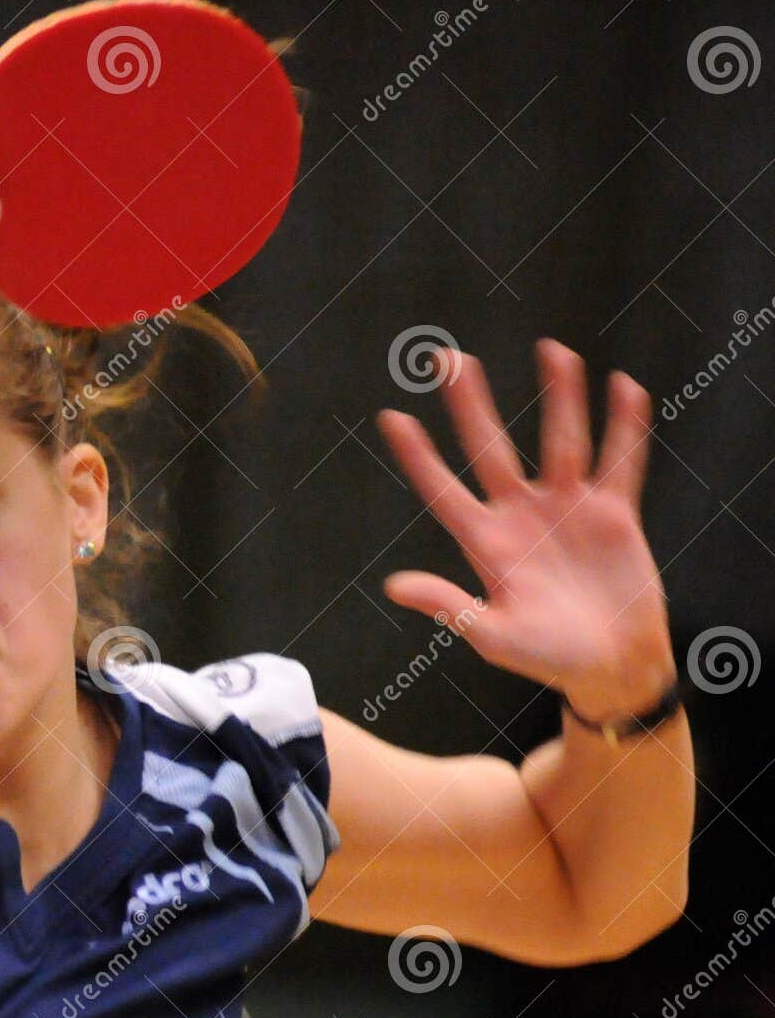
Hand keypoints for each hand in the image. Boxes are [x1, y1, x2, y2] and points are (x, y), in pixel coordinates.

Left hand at [376, 339, 675, 719]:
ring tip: (551, 350)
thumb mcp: (492, 635)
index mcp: (485, 544)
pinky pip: (620, 461)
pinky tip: (623, 387)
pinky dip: (625, 426)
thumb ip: (447, 605)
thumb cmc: (546, 658)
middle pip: (490, 449)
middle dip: (471, 405)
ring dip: (557, 398)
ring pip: (559, 441)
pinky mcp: (614, 513)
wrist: (610, 667)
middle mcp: (521, 516)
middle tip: (449, 358)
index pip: (442, 490)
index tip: (392, 417)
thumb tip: (393, 586)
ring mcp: (567, 509)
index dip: (418, 456)